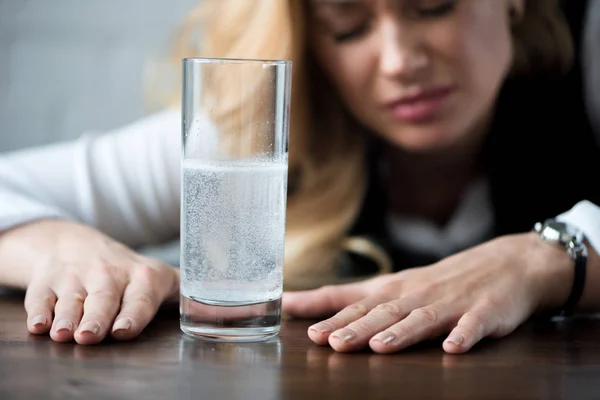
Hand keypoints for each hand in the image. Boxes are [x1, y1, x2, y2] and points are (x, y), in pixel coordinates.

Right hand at [0, 220, 178, 343]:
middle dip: (96, 318)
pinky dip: (39, 311)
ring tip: (63, 333)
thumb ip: (194, 297)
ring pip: (71, 300)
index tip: (124, 330)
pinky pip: (41, 297)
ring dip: (66, 318)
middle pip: (102, 300)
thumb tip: (249, 312)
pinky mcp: (48, 281)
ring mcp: (76, 277)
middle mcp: (108, 275)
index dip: (132, 314)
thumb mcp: (162, 279)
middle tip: (90, 336)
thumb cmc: (130, 273)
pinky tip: (39, 324)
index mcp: (142, 277)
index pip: (139, 297)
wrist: (78, 245)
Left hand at [283, 233, 572, 353]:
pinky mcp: (485, 312)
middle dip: (356, 328)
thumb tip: (304, 308)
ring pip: (422, 319)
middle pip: (383, 312)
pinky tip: (453, 348)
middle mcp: (417, 294)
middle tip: (331, 341)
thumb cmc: (440, 280)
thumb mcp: (394, 286)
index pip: (354, 301)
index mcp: (394, 290)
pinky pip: (474, 325)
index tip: (295, 316)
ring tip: (380, 346)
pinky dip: (464, 335)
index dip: (326, 310)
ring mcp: (451, 303)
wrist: (504, 263)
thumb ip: (352, 300)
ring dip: (401, 332)